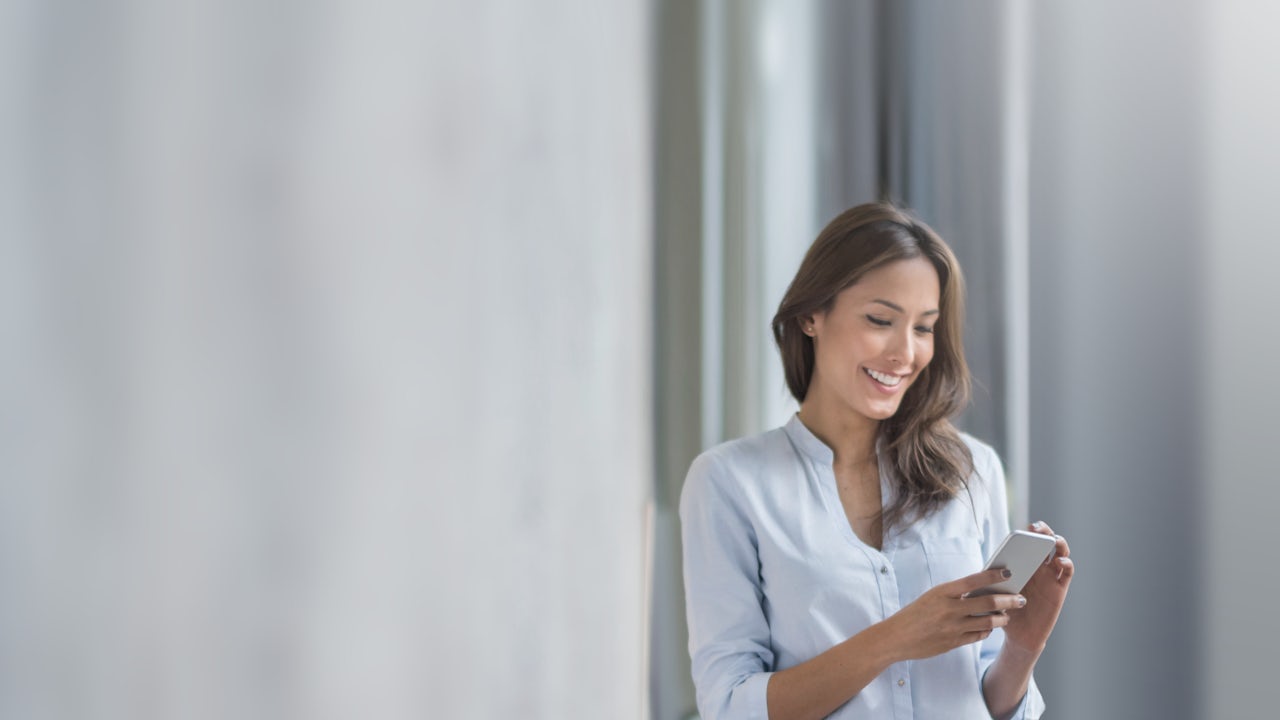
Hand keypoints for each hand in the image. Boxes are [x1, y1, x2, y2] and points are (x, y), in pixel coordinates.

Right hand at [884, 568, 1027, 661]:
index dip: (993, 576)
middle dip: (1008, 600)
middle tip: (1021, 598)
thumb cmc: (915, 614)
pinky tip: (990, 628)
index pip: (974, 580)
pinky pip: (978, 636)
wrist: (896, 637)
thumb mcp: (932, 597)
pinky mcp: (953, 643)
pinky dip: (987, 631)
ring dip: (1001, 618)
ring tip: (1007, 615)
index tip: (1009, 572)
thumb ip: (955, 594)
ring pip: (988, 622)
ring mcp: (952, 627)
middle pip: (988, 603)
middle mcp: (949, 609)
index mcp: (942, 592)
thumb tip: (981, 590)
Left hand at [1002, 521, 1073, 655]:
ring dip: (1059, 543)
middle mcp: (1038, 567)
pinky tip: (1060, 562)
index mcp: (1022, 564)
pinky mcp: (1059, 589)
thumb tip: (982, 572)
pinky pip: (1067, 573)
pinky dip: (1066, 564)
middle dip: (1044, 532)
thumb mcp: (994, 591)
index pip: (1029, 542)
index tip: (1026, 527)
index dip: (1030, 532)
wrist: (1018, 634)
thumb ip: (993, 579)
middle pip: (1046, 542)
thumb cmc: (1004, 610)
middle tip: (1038, 529)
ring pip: (1061, 553)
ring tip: (1053, 540)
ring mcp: (1050, 577)